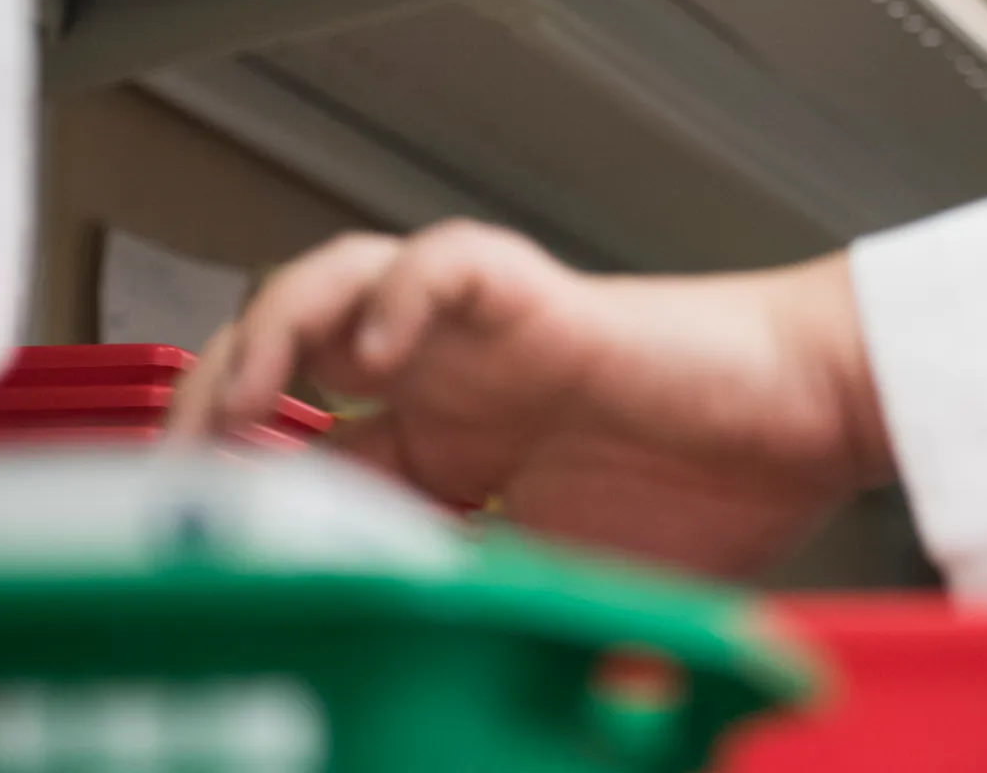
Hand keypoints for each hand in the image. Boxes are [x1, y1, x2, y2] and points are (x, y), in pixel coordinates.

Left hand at [168, 222, 893, 576]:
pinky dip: (397, 291)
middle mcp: (450, 383)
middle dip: (211, 400)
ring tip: (245, 395)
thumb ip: (512, 642)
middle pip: (285, 352)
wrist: (814, 415)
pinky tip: (380, 350)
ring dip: (273, 331)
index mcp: (449, 454)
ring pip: (338, 282)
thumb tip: (463, 731)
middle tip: (176, 470)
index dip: (226, 488)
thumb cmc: (723, 493)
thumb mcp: (581, 602)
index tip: (172, 544)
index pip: (300, 456)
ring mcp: (485, 334)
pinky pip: (441, 260)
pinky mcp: (536, 298)